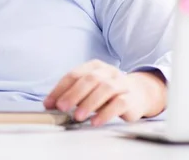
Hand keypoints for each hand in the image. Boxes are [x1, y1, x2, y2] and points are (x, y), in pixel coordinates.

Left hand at [43, 60, 165, 125]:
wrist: (139, 93)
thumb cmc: (108, 91)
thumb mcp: (91, 88)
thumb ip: (73, 93)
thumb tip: (51, 104)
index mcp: (94, 66)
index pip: (74, 75)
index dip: (60, 89)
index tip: (49, 103)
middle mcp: (108, 71)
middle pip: (89, 79)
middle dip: (73, 94)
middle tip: (62, 107)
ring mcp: (121, 83)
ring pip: (104, 89)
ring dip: (89, 103)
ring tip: (77, 116)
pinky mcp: (131, 98)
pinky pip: (118, 103)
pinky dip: (106, 113)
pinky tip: (96, 121)